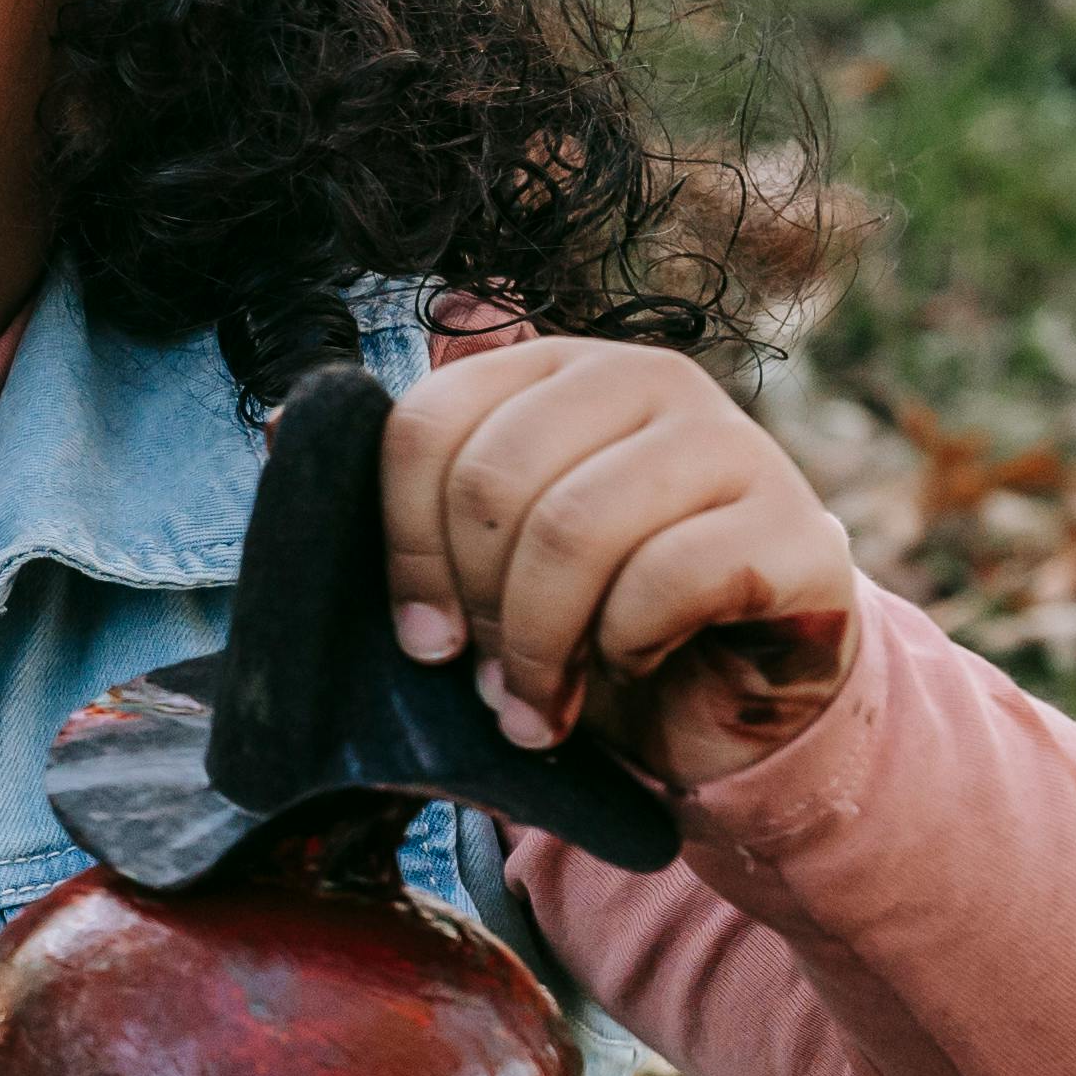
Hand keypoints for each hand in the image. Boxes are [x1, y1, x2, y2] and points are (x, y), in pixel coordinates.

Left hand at [378, 336, 863, 794]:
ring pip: (576, 529)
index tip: (417, 635)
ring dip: (537, 643)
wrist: (729, 694)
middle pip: (496, 479)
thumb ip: (403, 496)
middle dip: (475, 603)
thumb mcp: (481, 560)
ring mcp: (732, 443)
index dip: (403, 545)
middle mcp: (647, 381)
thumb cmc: (590, 617)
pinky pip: (670, 578)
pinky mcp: (795, 527)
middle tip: (482, 679)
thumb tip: (280, 425)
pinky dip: (626, 646)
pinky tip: (630, 667)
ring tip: (534, 703)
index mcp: (554, 372)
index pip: (428, 424)